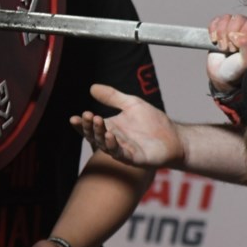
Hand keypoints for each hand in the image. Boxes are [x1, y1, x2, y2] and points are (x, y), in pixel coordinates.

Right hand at [69, 84, 183, 167]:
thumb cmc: (152, 122)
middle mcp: (114, 140)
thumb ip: (113, 97)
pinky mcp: (135, 158)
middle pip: (96, 135)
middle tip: (86, 115)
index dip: (81, 124)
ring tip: (97, 121)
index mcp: (111, 128)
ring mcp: (123, 150)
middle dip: (89, 127)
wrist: (174, 137)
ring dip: (100, 134)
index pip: (92, 127)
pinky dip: (114, 145)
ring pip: (106, 144)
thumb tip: (92, 87)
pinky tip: (111, 135)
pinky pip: (121, 153)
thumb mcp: (131, 104)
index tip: (73, 117)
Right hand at [206, 14, 246, 92]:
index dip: (240, 33)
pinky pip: (215, 20)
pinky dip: (212, 31)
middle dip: (229, 36)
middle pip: (236, 19)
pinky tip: (214, 40)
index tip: (237, 47)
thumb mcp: (245, 60)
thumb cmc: (237, 68)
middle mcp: (245, 28)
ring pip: (225, 18)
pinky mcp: (220, 27)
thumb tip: (238, 35)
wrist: (221, 75)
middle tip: (230, 49)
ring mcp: (232, 27)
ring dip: (221, 34)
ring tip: (223, 47)